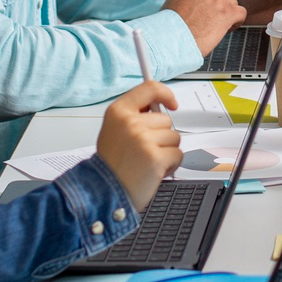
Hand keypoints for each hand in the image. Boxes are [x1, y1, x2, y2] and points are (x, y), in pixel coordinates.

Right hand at [97, 82, 183, 209]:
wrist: (103, 192)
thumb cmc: (111, 165)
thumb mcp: (114, 130)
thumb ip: (134, 116)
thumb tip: (160, 107)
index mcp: (118, 111)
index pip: (149, 89)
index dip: (165, 94)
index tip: (171, 103)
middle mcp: (130, 122)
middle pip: (165, 120)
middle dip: (161, 137)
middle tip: (144, 151)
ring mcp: (143, 139)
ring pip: (174, 138)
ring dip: (166, 152)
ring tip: (147, 162)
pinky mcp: (155, 157)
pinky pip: (177, 154)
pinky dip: (170, 165)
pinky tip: (154, 171)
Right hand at [161, 0, 243, 54]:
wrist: (170, 40)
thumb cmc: (169, 26)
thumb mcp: (175, 0)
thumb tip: (202, 1)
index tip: (206, 9)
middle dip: (220, 4)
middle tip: (211, 19)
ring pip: (233, 3)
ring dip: (226, 14)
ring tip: (214, 27)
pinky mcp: (228, 12)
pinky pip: (241, 13)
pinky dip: (236, 22)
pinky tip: (225, 30)